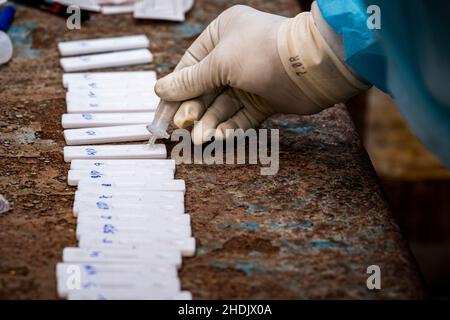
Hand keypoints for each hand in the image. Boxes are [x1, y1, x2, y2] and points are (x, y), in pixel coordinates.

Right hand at [155, 5, 367, 143]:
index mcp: (221, 36)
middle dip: (193, 111)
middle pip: (203, 90)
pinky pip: (240, 116)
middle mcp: (233, 56)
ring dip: (210, 123)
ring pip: (221, 106)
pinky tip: (221, 137)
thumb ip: (191, 80)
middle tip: (183, 130)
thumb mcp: (220, 63)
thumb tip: (160, 89)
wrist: (313, 66)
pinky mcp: (263, 100)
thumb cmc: (263, 52)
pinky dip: (230, 128)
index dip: (173, 93)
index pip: (189, 67)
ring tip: (203, 139)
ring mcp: (248, 80)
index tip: (162, 116)